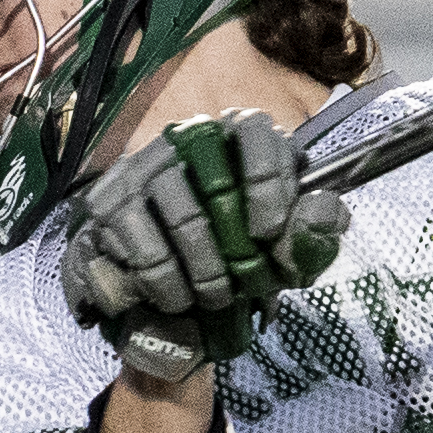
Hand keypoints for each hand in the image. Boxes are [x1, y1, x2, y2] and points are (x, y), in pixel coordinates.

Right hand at [66, 111, 346, 388]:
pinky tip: (173, 297)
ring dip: (199, 270)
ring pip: (178, 211)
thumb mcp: (288, 253)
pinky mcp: (110, 200)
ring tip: (210, 300)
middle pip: (215, 181)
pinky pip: (136, 239)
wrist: (179, 292)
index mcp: (239, 137)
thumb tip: (322, 211)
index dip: (267, 180)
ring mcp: (145, 166)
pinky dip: (160, 279)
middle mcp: (188, 140)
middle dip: (231, 247)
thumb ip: (312, 232)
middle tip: (241, 286)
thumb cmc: (244, 257)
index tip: (268, 232)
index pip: (255, 131)